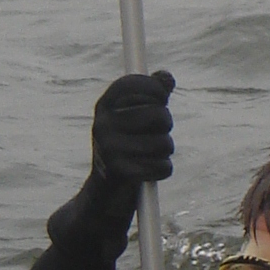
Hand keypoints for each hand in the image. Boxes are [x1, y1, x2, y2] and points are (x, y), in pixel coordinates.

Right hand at [92, 70, 174, 185]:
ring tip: (153, 153)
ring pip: (164, 143)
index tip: (162, 97)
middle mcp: (102, 125)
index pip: (132, 84)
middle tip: (158, 131)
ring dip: (165, 149)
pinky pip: (162, 167)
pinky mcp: (120, 173)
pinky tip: (152, 170)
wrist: (104, 191)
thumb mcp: (132, 115)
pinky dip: (163, 169)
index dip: (154, 88)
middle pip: (158, 115)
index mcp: (104, 106)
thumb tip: (167, 78)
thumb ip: (152, 94)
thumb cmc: (126, 144)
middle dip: (165, 124)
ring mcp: (109, 149)